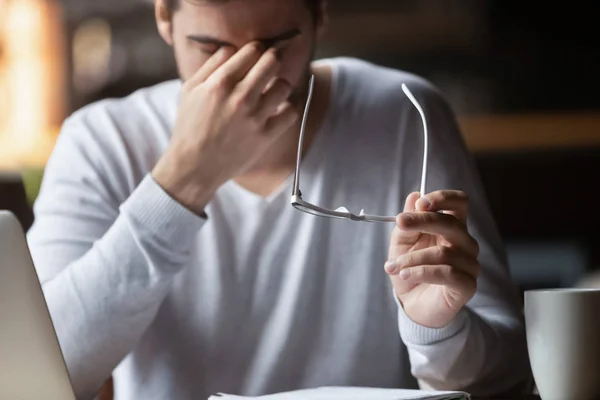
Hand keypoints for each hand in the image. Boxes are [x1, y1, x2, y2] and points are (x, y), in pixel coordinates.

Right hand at [152, 42, 298, 214]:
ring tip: (273, 90)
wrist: (194, 166)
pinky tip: (278, 110)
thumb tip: (231, 48)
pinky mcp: (265, 136)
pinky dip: (288, 109)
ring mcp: (254, 118)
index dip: (257, 48)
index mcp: (220, 83)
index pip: (252, 51)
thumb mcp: (190, 90)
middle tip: (271, 64)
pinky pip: (290, 113)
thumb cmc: (190, 127)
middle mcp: (239, 97)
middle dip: (273, 59)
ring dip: (280, 85)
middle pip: (272, 62)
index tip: (258, 53)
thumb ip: (211, 65)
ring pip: (284, 86)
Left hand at [385, 190, 479, 327]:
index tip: (420, 203)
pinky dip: (421, 272)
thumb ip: (408, 222)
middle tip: (400, 224)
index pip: (459, 203)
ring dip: (412, 258)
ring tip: (392, 267)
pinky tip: (405, 275)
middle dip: (422, 221)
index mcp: (451, 227)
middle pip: (452, 223)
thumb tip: (414, 196)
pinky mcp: (467, 285)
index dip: (442, 199)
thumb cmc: (410, 269)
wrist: (412, 304)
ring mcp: (469, 264)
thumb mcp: (401, 244)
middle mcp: (465, 243)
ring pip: (444, 252)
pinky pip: (447, 273)